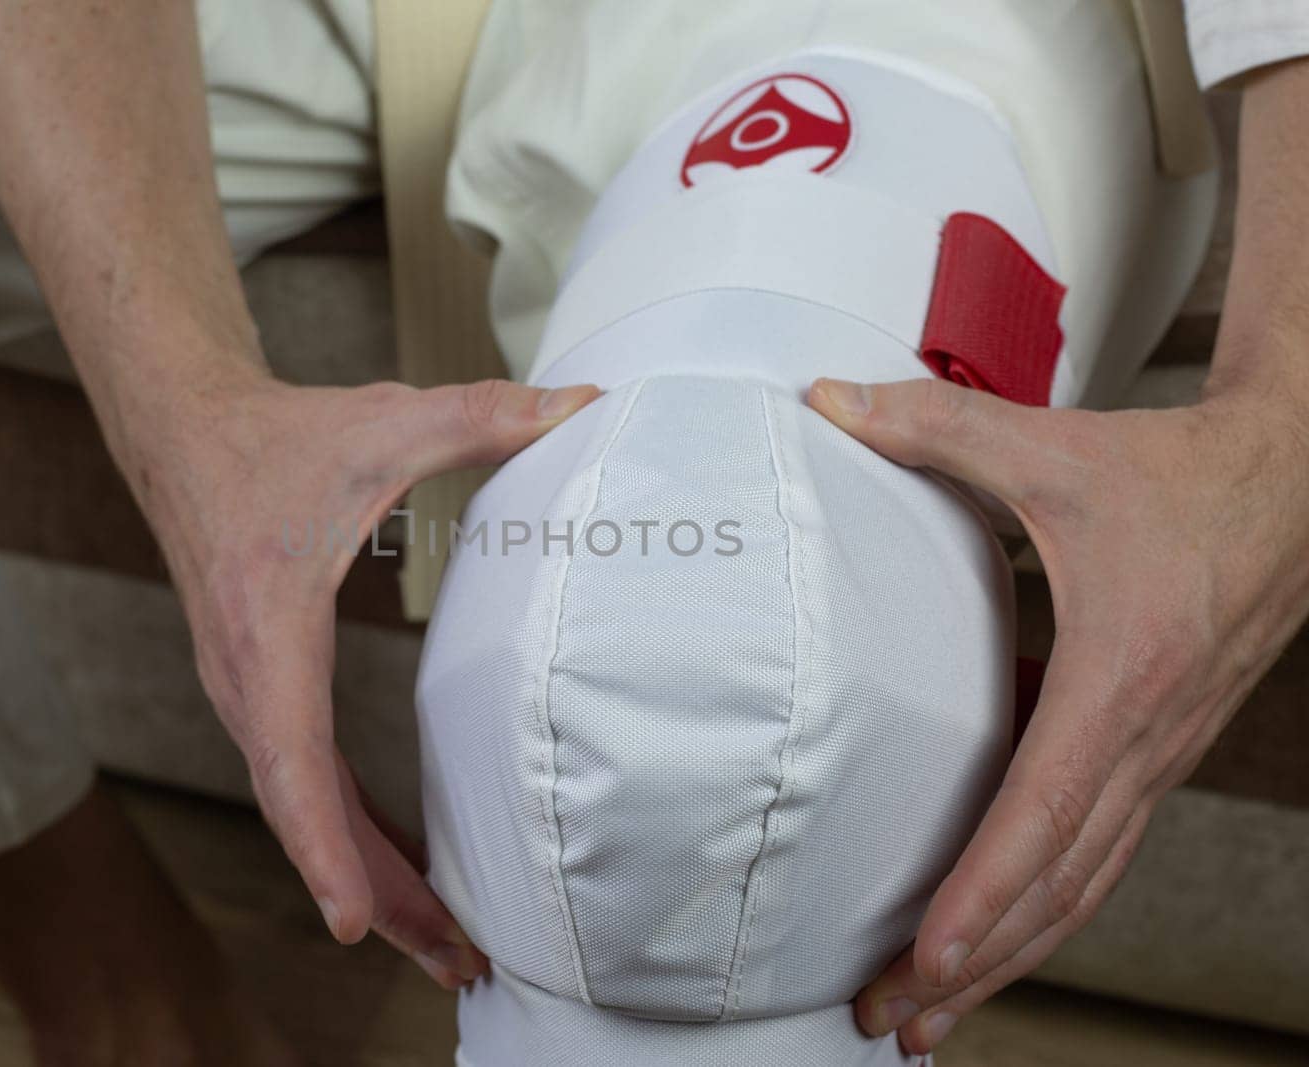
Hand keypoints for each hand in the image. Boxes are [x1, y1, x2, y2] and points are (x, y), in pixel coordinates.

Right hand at [127, 365, 598, 989]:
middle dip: (376, 895)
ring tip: (446, 947)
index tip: (356, 922)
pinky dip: (348, 836)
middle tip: (457, 964)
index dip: (324, 846)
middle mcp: (246, 681)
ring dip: (369, 880)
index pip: (292, 760)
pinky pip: (305, 783)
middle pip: (305, 815)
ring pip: (304, 810)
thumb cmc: (279, 439)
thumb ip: (481, 414)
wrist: (185, 434)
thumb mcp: (383, 422)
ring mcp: (247, 694)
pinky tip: (397, 871)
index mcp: (269, 633)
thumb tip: (582, 401)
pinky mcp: (262, 692)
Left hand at [808, 372, 1308, 1054]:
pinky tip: (987, 924)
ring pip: (1083, 885)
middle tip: (890, 1021)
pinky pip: (1096, 848)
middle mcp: (1147, 739)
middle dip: (974, 964)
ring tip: (931, 1012)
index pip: (1043, 813)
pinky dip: (1040, 901)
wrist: (1292, 481)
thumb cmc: (1177, 476)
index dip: (982, 892)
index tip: (923, 956)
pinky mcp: (1154, 749)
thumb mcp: (1049, 447)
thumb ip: (932, 427)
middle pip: (1059, 885)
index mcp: (1120, 678)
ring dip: (1009, 955)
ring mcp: (1158, 755)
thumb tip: (824, 405)